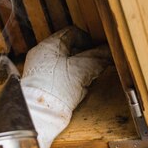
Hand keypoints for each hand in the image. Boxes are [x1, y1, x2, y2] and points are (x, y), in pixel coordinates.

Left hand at [20, 27, 111, 147]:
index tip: (98, 49)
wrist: (40, 114)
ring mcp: (39, 71)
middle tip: (96, 64)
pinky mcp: (41, 86)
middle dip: (84, 57)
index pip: (71, 33)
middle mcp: (41, 56)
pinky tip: (77, 90)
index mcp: (49, 45)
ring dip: (79, 70)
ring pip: (65, 64)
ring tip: (87, 79)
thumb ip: (97, 58)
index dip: (88, 40)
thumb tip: (108, 51)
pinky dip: (70, 81)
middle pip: (69, 49)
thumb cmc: (56, 88)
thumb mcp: (82, 69)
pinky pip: (59, 78)